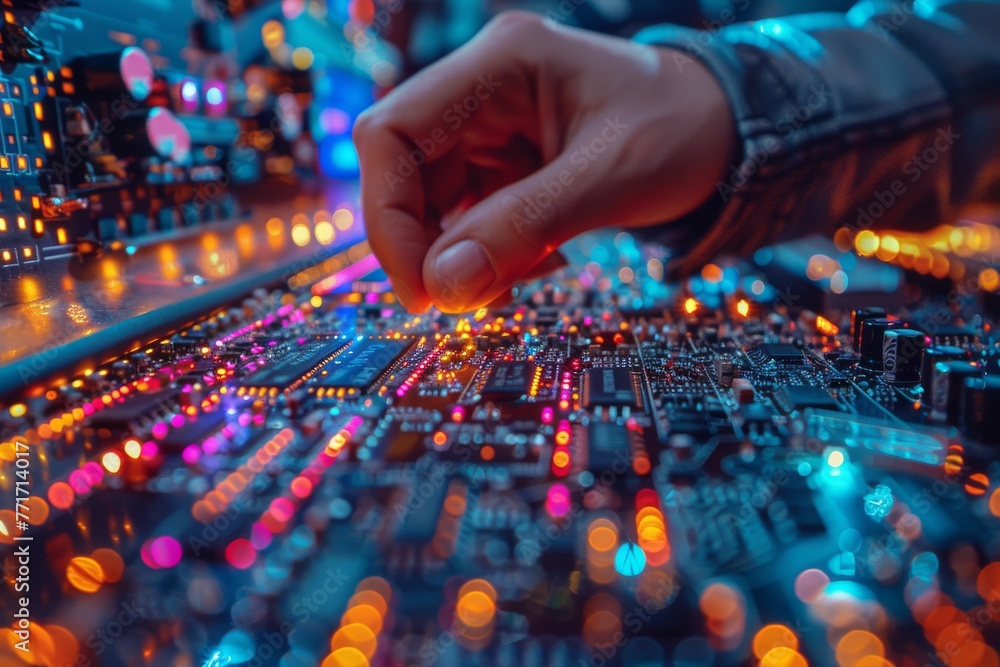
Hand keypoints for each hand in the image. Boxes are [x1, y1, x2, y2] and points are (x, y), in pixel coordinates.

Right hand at [353, 11, 735, 312]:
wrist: (728, 129)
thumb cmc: (684, 129)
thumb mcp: (611, 179)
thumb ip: (524, 228)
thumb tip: (443, 287)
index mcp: (501, 63)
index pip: (391, 134)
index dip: (388, 216)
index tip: (421, 288)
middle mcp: (482, 88)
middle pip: (402, 172)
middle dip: (428, 245)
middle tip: (467, 300)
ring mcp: (490, 125)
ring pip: (432, 201)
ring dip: (461, 254)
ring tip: (524, 272)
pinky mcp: (505, 161)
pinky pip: (468, 215)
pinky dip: (488, 251)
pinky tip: (537, 259)